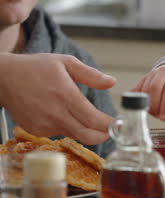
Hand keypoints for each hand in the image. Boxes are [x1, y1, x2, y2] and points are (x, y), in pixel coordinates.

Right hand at [0, 53, 115, 144]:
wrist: (3, 78)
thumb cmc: (35, 67)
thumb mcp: (65, 62)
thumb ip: (91, 74)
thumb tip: (112, 82)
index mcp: (64, 95)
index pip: (93, 119)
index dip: (110, 125)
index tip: (120, 125)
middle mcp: (54, 113)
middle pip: (87, 135)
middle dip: (103, 136)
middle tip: (112, 131)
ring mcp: (44, 124)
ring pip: (74, 134)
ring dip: (85, 129)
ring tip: (87, 117)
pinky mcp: (36, 130)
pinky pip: (60, 133)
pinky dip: (67, 127)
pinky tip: (62, 114)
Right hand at [132, 63, 164, 120]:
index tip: (164, 117)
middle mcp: (163, 71)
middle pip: (154, 88)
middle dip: (155, 105)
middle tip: (158, 115)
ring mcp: (152, 74)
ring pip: (145, 90)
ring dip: (147, 104)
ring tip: (154, 112)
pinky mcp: (144, 78)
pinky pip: (137, 90)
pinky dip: (139, 101)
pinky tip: (146, 106)